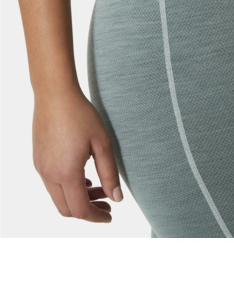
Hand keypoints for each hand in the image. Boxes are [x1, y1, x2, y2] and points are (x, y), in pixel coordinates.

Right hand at [32, 85, 123, 221]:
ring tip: (98, 188)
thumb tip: (117, 199)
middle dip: (88, 211)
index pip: (81, 210)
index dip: (97, 217)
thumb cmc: (81, 115)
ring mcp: (41, 167)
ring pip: (58, 197)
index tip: (110, 215)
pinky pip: (52, 184)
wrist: (55, 94)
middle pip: (67, 209)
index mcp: (66, 172)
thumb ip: (110, 173)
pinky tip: (83, 177)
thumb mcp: (102, 143)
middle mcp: (49, 174)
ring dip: (78, 198)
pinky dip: (68, 187)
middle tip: (107, 202)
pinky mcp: (38, 159)